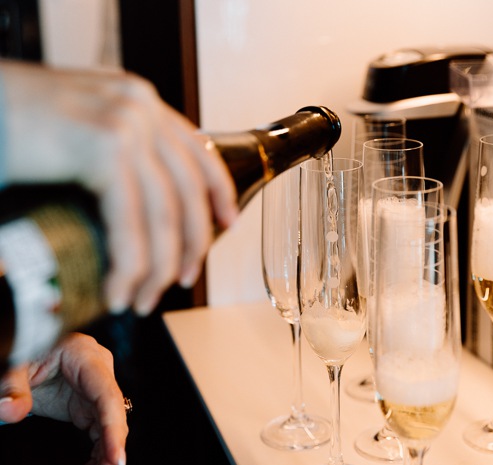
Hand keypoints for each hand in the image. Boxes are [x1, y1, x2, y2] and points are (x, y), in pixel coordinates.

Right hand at [0, 60, 237, 313]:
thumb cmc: (9, 125)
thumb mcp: (77, 131)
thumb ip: (114, 156)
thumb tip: (139, 208)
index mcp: (139, 100)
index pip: (198, 150)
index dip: (218, 192)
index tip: (228, 225)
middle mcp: (140, 107)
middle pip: (188, 189)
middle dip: (190, 245)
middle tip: (181, 281)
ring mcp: (125, 124)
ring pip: (163, 214)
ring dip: (157, 268)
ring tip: (142, 301)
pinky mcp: (102, 147)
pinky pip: (130, 222)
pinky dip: (128, 265)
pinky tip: (118, 291)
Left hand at [0, 333, 127, 464]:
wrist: (26, 354)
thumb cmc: (25, 352)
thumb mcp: (14, 366)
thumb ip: (12, 387)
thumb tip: (11, 411)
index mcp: (84, 355)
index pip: (107, 395)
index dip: (114, 428)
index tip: (116, 457)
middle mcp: (98, 370)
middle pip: (113, 411)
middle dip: (112, 444)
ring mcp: (96, 387)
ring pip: (109, 423)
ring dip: (106, 450)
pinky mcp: (88, 403)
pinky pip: (100, 427)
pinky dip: (98, 448)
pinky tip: (95, 463)